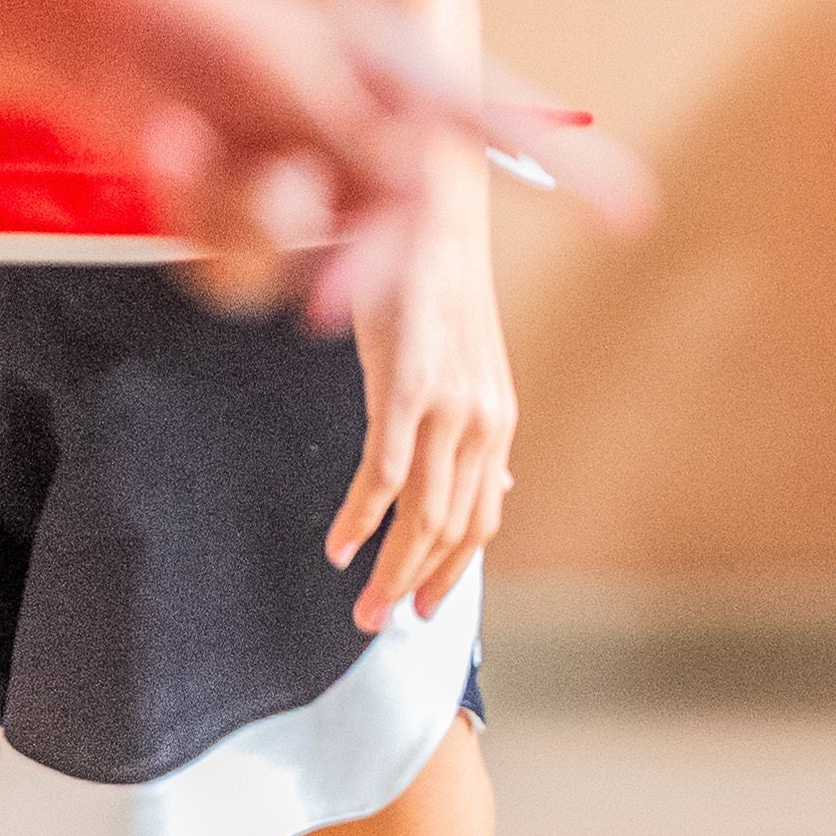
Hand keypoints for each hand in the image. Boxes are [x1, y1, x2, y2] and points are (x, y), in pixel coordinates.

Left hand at [49, 0, 636, 319]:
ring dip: (248, 217)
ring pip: (310, 257)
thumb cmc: (194, 18)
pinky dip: (202, 218)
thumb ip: (366, 150)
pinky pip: (245, 266)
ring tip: (187, 140)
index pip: (503, 127)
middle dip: (361, 270)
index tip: (635, 215)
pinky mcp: (237, 209)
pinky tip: (169, 149)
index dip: (572, 171)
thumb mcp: (294, 76)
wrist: (82, 13)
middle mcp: (358, 130)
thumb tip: (420, 216)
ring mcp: (300, 173)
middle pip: (404, 231)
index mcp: (396, 75)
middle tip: (331, 314)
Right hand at [326, 149, 512, 629]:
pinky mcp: (408, 386)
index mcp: (495, 422)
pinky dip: (363, 518)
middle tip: (380, 624)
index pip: (481, 519)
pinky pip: (386, 471)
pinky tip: (341, 545)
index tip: (424, 609)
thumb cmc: (432, 287)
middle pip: (454, 530)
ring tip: (361, 604)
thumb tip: (494, 485)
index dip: (452, 571)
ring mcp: (447, 405)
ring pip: (423, 513)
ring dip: (390, 568)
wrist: (428, 211)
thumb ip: (473, 431)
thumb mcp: (463, 367)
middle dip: (416, 585)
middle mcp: (482, 421)